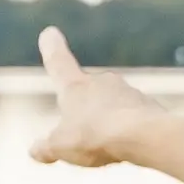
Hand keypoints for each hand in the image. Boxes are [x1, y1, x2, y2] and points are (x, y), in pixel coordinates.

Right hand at [26, 25, 170, 167]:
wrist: (143, 136)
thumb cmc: (95, 136)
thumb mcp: (61, 147)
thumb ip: (46, 148)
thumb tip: (35, 151)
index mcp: (74, 87)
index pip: (58, 63)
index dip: (52, 48)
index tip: (49, 32)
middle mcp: (101, 82)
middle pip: (87, 92)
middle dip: (83, 109)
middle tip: (83, 134)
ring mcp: (127, 92)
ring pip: (111, 107)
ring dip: (107, 123)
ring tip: (107, 148)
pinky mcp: (148, 107)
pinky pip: (133, 119)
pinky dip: (128, 131)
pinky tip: (129, 148)